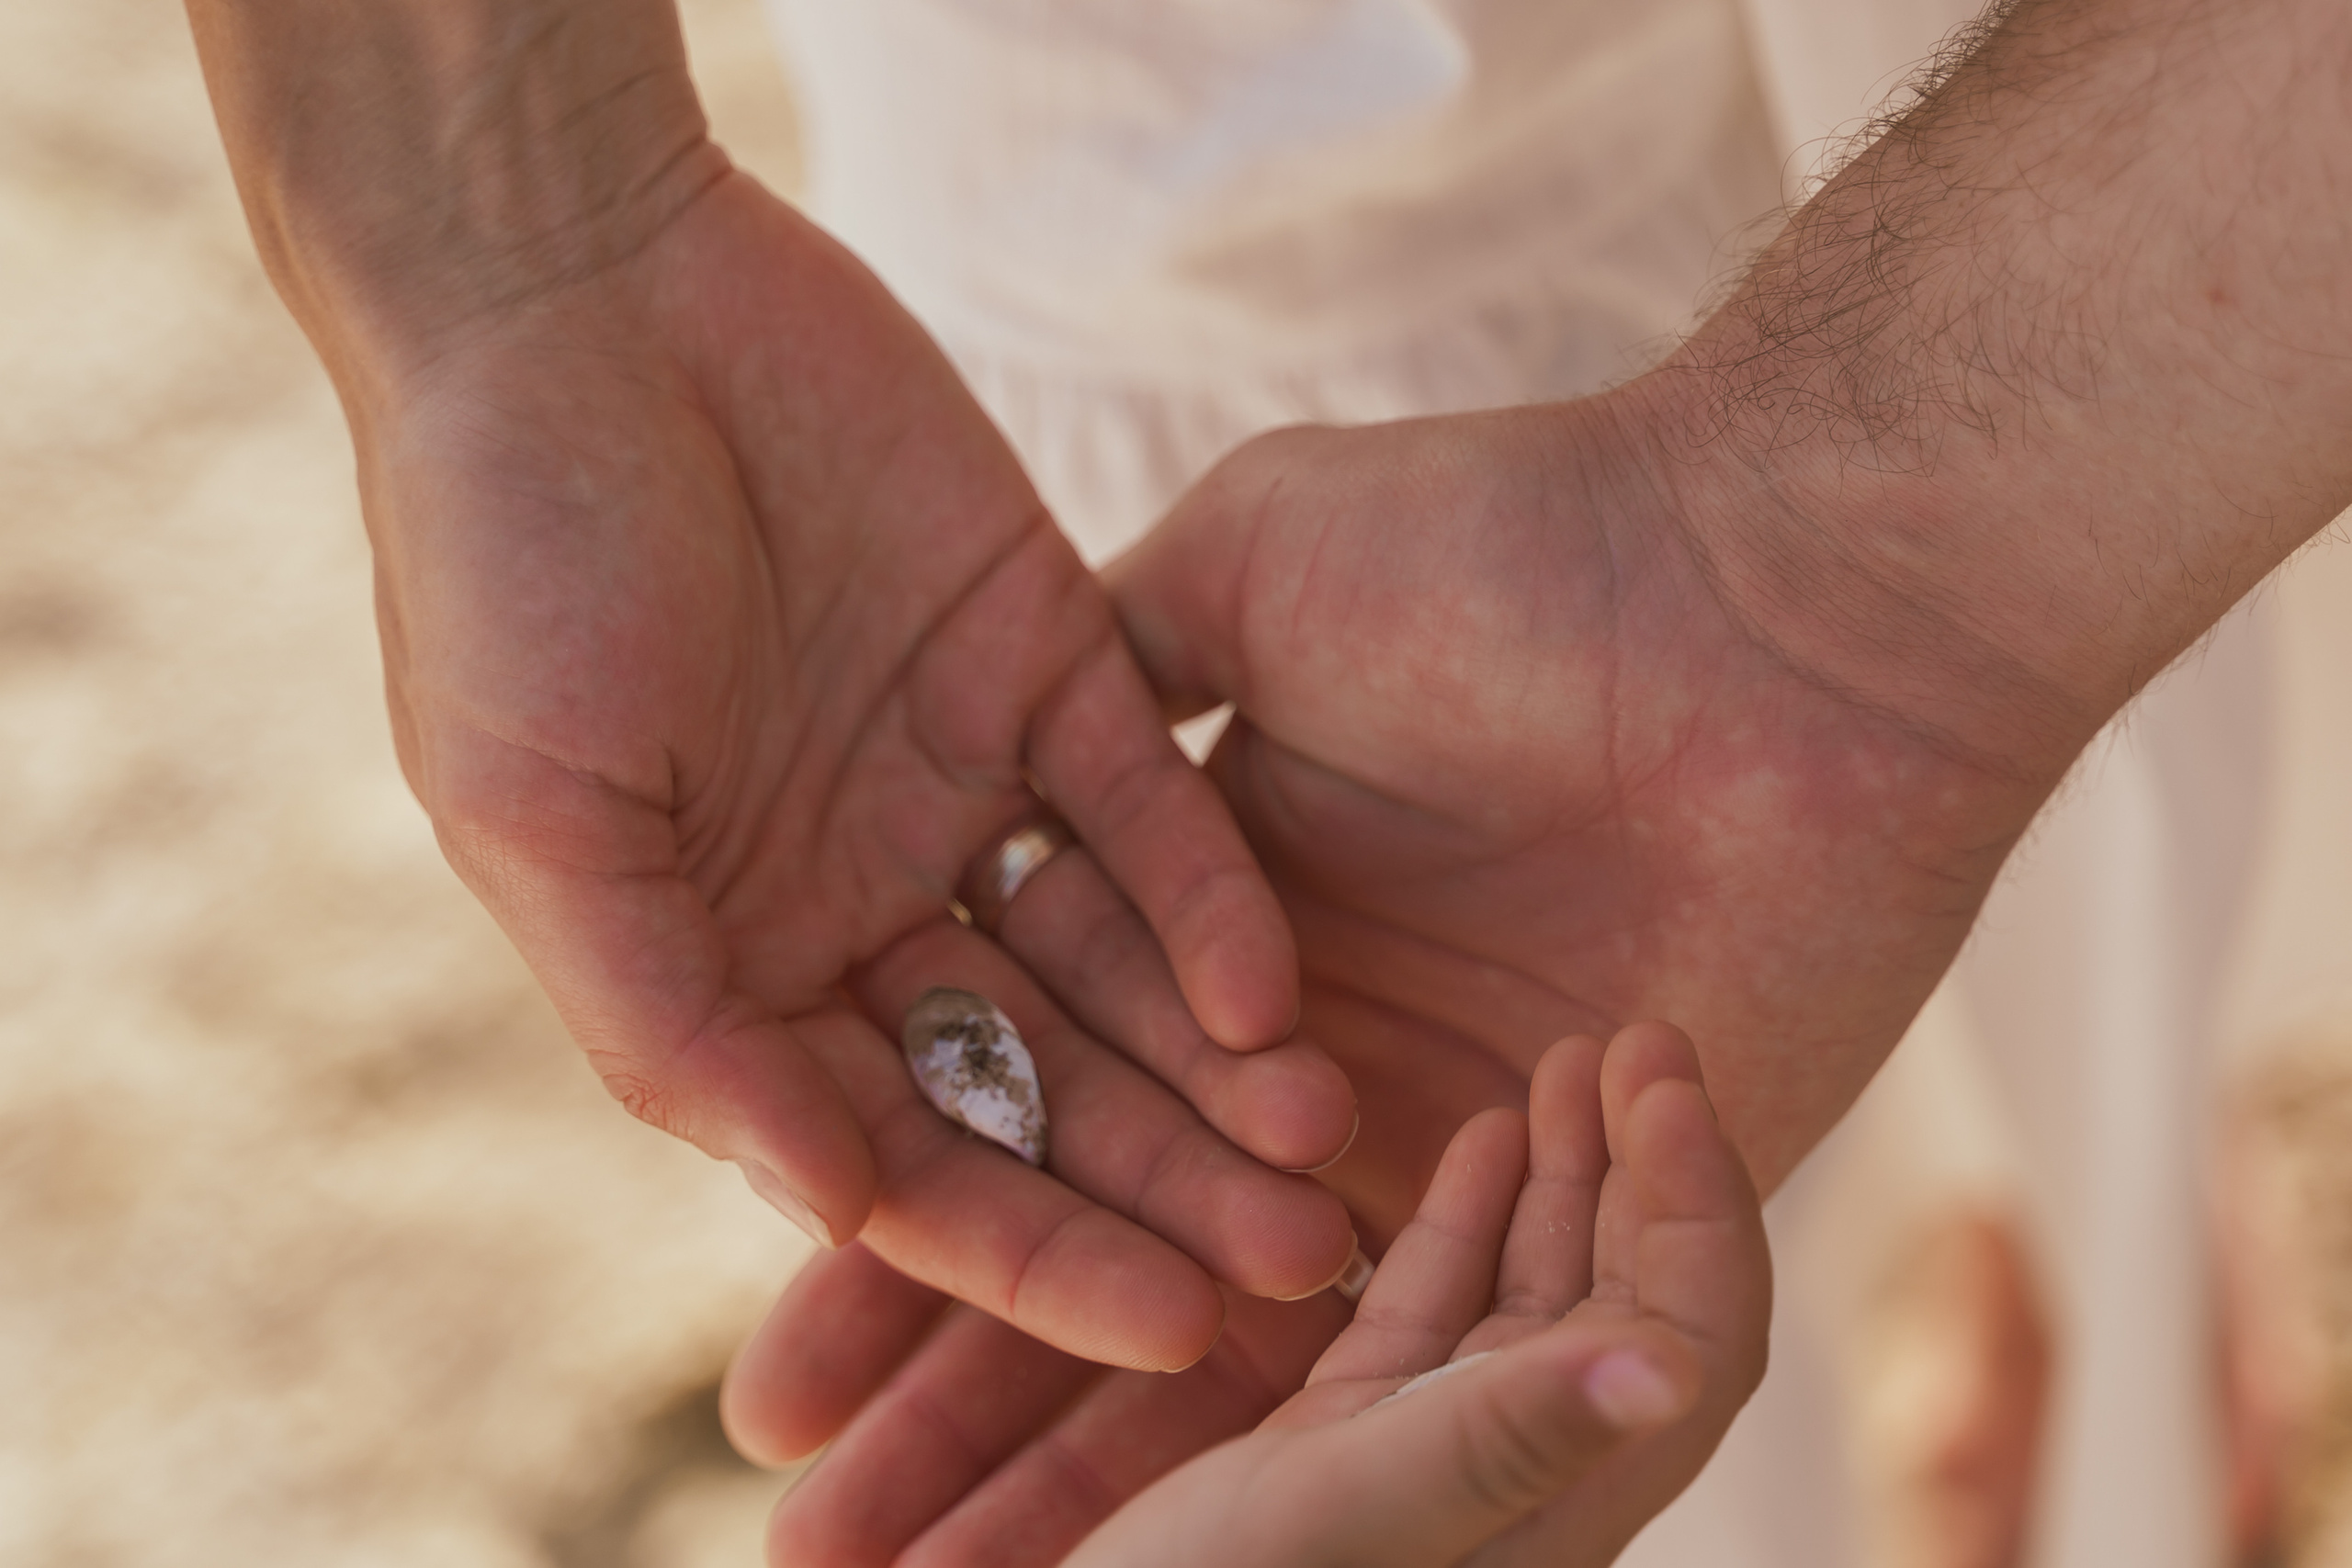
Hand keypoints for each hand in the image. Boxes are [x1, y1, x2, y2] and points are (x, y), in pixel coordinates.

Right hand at [186, 0, 1358, 1366]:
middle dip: (1155, 1179)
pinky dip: (1209, 890)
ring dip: (1212, 1063)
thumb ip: (674, 1021)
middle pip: (1036, 1076)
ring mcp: (966, 782)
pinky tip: (1270, 989)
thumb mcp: (544, 823)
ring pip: (1112, 960)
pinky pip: (1151, 797)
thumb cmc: (504, 562)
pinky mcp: (1052, 656)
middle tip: (1294, 1270)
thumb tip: (828, 1201)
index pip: (900, 1144)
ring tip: (1323, 1153)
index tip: (1152, 1326)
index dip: (1020, 1248)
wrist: (577, 293)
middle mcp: (865, 895)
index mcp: (735, 960)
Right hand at [728, 379, 2037, 1562]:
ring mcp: (1436, 1133)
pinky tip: (1124, 1540)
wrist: (1790, 609)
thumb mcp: (1253, 558)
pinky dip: (1273, 1447)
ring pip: (1222, 1327)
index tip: (772, 1352)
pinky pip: (1411, 1355)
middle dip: (950, 1379)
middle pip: (1098, 1239)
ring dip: (1066, 1452)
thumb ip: (1108, 651)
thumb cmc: (1516, 552)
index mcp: (1221, 915)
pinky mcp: (1572, 1202)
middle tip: (807, 1522)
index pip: (1025, 1099)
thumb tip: (968, 724)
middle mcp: (1306, 1046)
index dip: (899, 1222)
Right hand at [1064, 1024, 1768, 1567]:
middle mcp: (1517, 1481)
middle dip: (1648, 1161)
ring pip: (1538, 1297)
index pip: (1690, 1332)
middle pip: (1633, 1299)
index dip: (1699, 1199)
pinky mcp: (1350, 1448)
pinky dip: (1468, 1219)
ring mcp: (1432, 1460)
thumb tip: (1675, 1371)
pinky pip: (1440, 1312)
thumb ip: (1502, 1442)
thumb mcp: (1353, 1516)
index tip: (1659, 1073)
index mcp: (1554, 1500)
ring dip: (1566, 1175)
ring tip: (1569, 1062)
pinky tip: (1479, 1138)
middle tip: (1637, 1035)